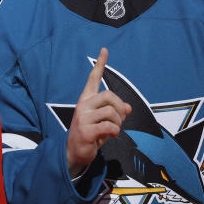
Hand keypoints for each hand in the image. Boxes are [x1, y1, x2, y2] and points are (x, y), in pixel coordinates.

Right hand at [66, 48, 130, 175]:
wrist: (75, 153)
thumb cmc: (91, 134)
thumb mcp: (105, 121)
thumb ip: (115, 111)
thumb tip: (128, 108)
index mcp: (87, 100)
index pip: (93, 78)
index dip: (100, 64)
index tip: (105, 50)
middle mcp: (83, 105)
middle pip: (108, 95)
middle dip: (119, 106)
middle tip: (121, 118)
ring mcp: (83, 117)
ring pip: (110, 112)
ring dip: (118, 122)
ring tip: (114, 130)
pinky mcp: (85, 130)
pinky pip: (108, 126)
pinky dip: (114, 131)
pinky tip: (111, 135)